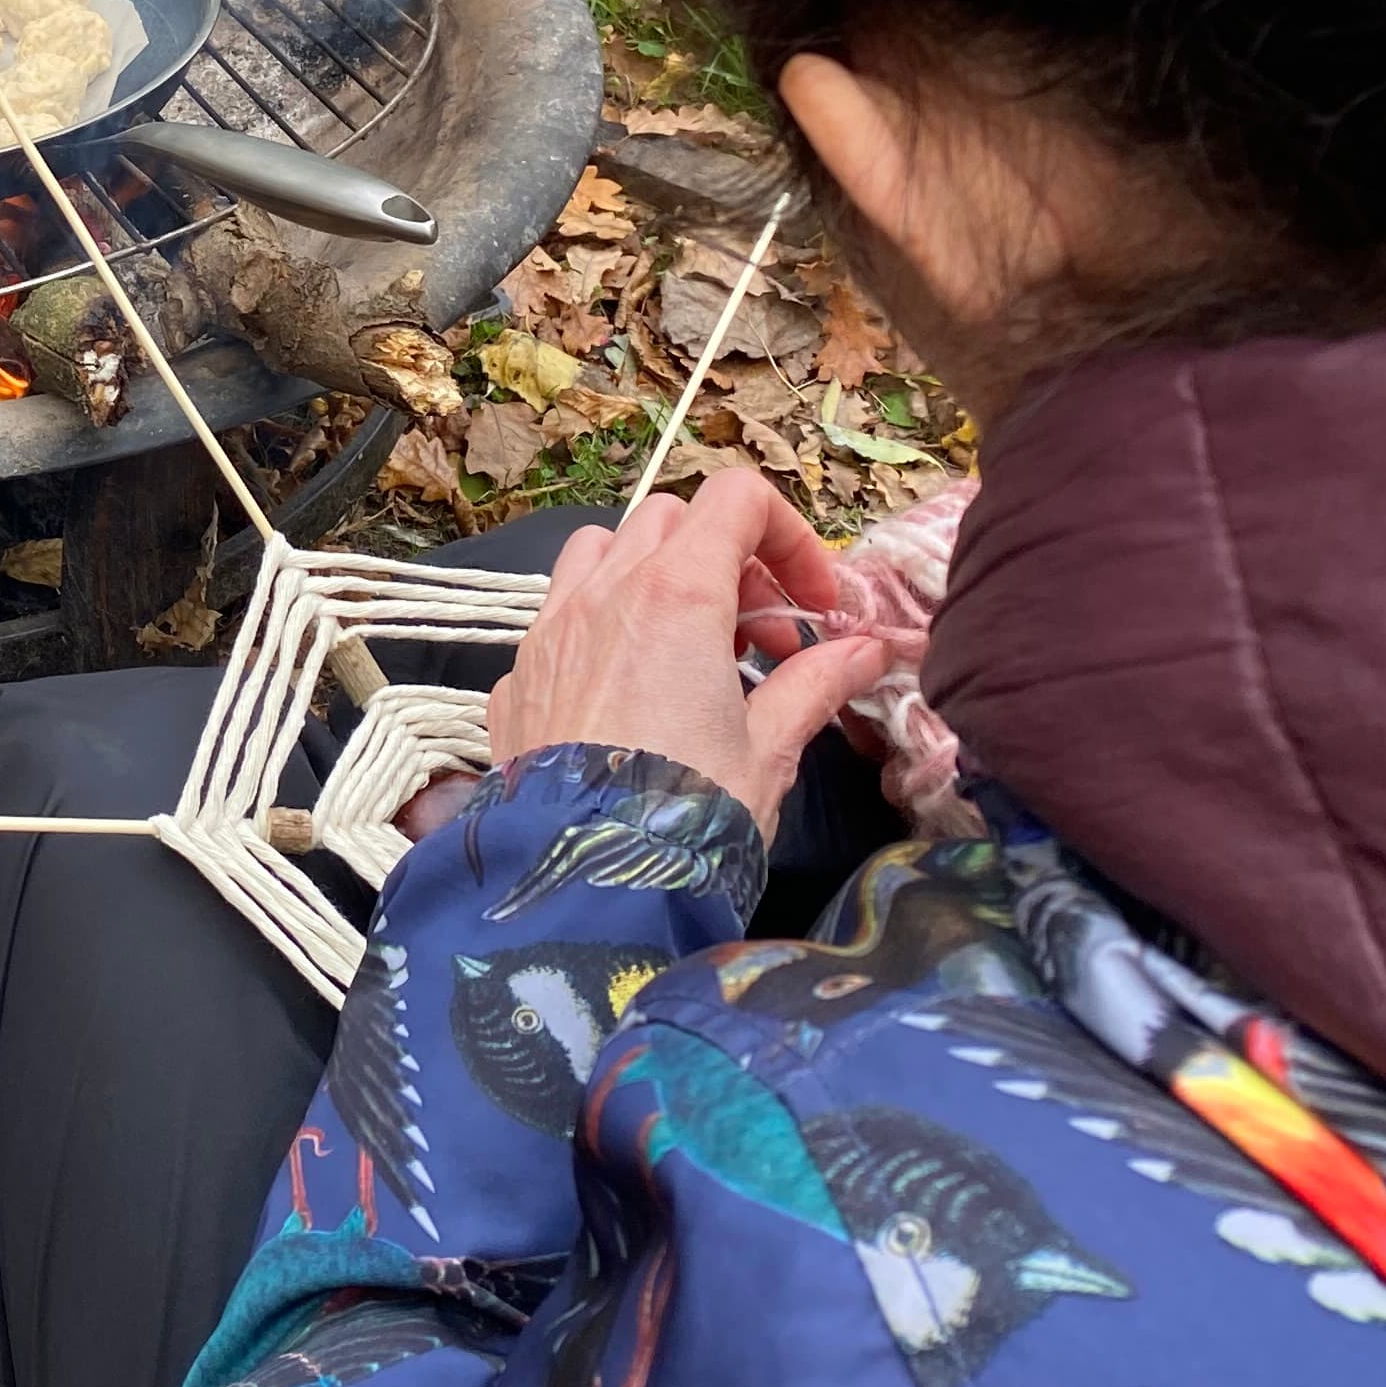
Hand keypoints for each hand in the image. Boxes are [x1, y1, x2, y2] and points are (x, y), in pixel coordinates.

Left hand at [485, 467, 889, 829]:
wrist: (583, 886)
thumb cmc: (687, 814)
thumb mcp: (770, 749)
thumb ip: (818, 684)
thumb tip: (868, 650)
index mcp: (677, 594)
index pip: (737, 499)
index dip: (788, 537)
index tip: (814, 605)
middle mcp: (604, 593)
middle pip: (672, 519)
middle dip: (727, 561)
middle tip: (761, 639)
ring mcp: (550, 630)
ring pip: (602, 550)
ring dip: (654, 576)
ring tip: (691, 650)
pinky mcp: (517, 676)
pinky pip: (562, 617)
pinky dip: (604, 629)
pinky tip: (630, 698)